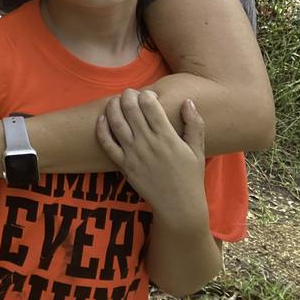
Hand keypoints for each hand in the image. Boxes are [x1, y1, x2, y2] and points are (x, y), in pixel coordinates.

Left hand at [97, 89, 207, 222]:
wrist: (179, 206)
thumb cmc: (190, 177)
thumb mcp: (198, 150)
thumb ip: (195, 124)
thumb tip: (188, 101)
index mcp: (167, 137)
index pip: (149, 104)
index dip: (146, 94)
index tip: (148, 95)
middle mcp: (148, 143)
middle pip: (130, 108)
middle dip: (128, 95)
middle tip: (129, 93)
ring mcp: (133, 154)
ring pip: (116, 122)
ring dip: (113, 106)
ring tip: (115, 101)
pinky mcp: (123, 165)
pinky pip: (107, 144)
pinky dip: (101, 129)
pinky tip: (102, 118)